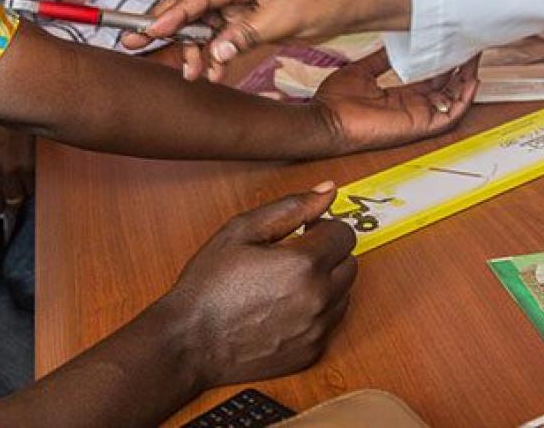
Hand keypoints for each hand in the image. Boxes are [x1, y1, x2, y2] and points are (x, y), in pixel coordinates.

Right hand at [126, 0, 409, 81]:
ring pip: (205, 26)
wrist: (354, 4)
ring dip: (195, 49)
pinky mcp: (249, 19)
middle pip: (193, 6)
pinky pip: (222, 37)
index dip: (172, 12)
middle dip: (168, 28)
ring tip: (190, 73)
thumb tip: (214, 49)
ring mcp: (242, 2)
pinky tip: (211, 72)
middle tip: (137, 45)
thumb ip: (247, 32)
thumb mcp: (286, 17)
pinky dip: (215, 55)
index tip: (149, 28)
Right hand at [167, 183, 355, 389]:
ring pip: (344, 293)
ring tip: (286, 281)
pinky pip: (331, 321)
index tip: (302, 230)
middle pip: (351, 262)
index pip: (344, 233)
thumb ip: (292, 207)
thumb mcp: (243, 229)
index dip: (323, 226)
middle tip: (293, 253)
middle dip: (328, 252)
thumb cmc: (211, 282)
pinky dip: (317, 309)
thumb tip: (328, 190)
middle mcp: (319, 298)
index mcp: (303, 263)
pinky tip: (285, 305)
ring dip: (326, 281)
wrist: (192, 340)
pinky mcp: (313, 352)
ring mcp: (318, 329)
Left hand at [315, 50, 477, 154]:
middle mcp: (412, 105)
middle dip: (460, 68)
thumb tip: (393, 43)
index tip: (451, 44)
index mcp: (399, 94)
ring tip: (475, 59)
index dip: (443, 63)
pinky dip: (463, 100)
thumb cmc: (336, 101)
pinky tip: (471, 82)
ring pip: (452, 99)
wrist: (326, 119)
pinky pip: (450, 115)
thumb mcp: (361, 71)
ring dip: (466, 80)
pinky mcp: (420, 125)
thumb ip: (381, 59)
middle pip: (445, 87)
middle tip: (469, 47)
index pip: (429, 78)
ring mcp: (417, 116)